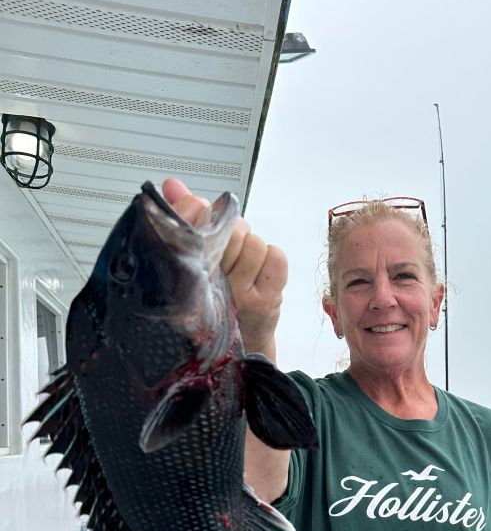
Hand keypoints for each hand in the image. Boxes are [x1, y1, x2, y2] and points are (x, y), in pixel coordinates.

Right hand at [161, 178, 287, 353]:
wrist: (241, 345)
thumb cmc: (217, 298)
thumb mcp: (195, 258)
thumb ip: (184, 217)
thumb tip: (174, 185)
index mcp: (188, 275)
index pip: (193, 227)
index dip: (198, 210)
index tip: (201, 209)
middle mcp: (213, 288)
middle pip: (229, 231)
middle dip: (231, 230)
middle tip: (227, 245)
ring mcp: (241, 296)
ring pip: (253, 241)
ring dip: (251, 246)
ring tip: (243, 263)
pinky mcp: (267, 300)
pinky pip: (276, 256)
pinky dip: (271, 257)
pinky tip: (260, 270)